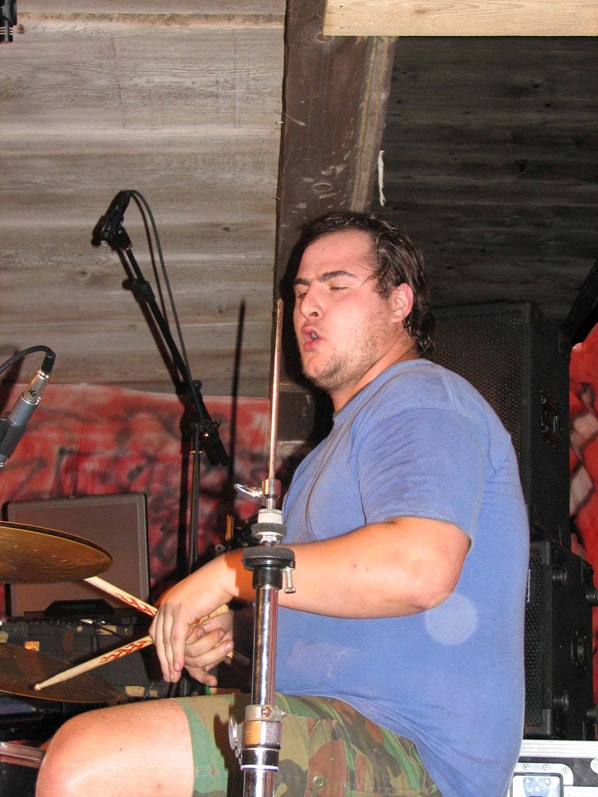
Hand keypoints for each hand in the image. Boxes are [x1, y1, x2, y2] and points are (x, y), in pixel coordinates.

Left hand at [150, 557, 235, 682]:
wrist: (220, 578)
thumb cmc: (213, 588)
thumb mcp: (193, 603)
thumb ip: (185, 615)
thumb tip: (185, 632)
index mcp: (166, 602)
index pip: (156, 631)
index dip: (160, 650)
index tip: (165, 665)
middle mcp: (165, 605)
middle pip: (159, 638)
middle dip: (163, 659)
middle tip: (169, 676)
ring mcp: (172, 608)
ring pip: (166, 640)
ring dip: (169, 661)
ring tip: (174, 676)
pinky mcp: (181, 612)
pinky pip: (177, 638)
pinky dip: (177, 654)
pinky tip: (179, 666)